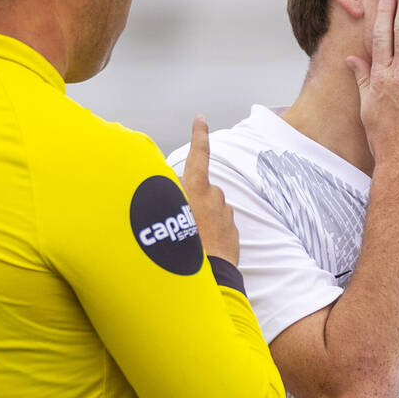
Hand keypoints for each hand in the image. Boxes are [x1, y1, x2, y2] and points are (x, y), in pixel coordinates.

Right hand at [179, 115, 238, 265]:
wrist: (209, 278)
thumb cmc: (183, 249)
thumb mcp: (165, 218)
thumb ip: (167, 197)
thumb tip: (167, 188)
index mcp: (197, 189)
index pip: (198, 155)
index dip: (199, 136)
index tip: (201, 120)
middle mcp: (215, 196)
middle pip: (200, 189)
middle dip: (191, 199)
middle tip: (177, 221)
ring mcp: (226, 214)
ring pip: (211, 208)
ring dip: (201, 218)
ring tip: (189, 239)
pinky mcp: (233, 231)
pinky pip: (219, 225)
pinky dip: (211, 232)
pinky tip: (202, 247)